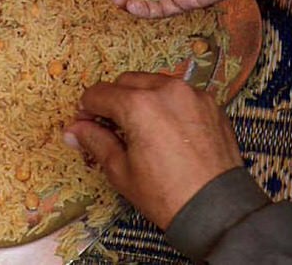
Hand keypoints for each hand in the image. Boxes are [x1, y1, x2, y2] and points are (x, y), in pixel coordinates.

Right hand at [63, 73, 242, 229]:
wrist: (217, 211)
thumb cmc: (167, 195)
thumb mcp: (122, 171)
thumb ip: (96, 142)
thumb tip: (74, 130)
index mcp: (139, 105)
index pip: (100, 93)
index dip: (87, 108)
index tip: (85, 123)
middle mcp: (167, 90)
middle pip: (127, 82)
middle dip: (114, 100)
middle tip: (110, 126)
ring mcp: (192, 95)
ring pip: (155, 83)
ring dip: (141, 97)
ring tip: (140, 128)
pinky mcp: (210, 104)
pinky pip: (180, 94)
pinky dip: (167, 104)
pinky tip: (166, 130)